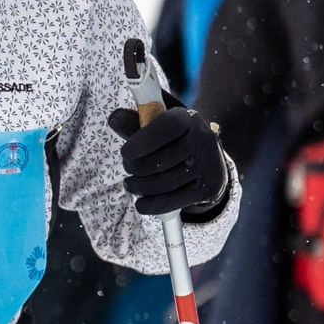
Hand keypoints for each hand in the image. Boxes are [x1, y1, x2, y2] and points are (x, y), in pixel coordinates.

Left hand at [106, 95, 229, 218]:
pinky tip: (141, 203)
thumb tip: (114, 118)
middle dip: (136, 167)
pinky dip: (153, 205)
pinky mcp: (206, 189)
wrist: (209, 158)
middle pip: (162, 160)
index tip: (124, 153)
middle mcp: (201, 141)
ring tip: (130, 184)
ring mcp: (205, 166)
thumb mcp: (158, 124)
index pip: (166, 128)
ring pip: (165, 183)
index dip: (142, 142)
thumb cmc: (173, 138)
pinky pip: (175, 201)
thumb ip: (135, 122)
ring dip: (140, 187)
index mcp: (187, 120)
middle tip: (127, 168)